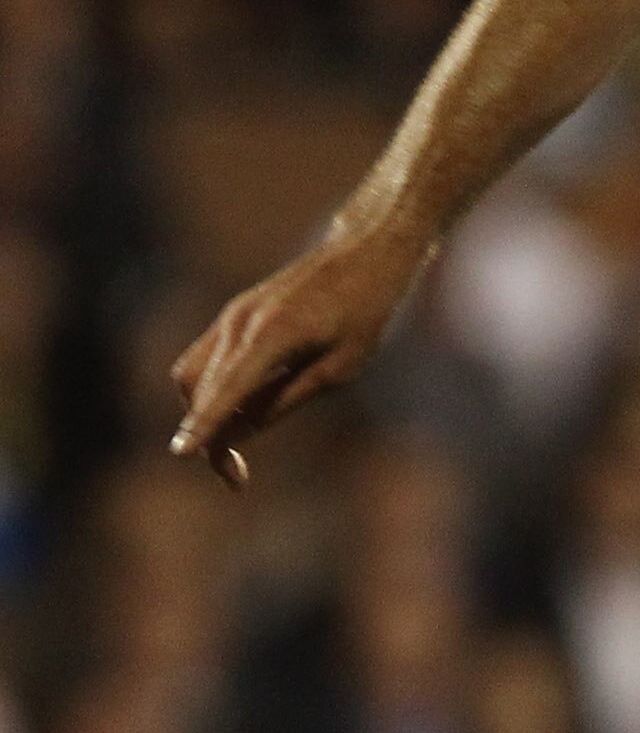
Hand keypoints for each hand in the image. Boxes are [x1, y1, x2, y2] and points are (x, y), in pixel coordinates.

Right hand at [169, 224, 430, 487]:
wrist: (364, 253)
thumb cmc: (364, 313)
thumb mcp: (339, 369)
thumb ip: (286, 401)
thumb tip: (239, 436)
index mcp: (273, 335)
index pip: (227, 390)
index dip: (205, 426)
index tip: (181, 455)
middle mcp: (240, 322)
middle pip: (200, 391)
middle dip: (209, 437)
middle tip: (237, 480)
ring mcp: (232, 315)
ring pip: (194, 377)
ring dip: (206, 414)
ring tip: (241, 447)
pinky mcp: (233, 315)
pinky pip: (207, 361)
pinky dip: (214, 392)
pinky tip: (245, 409)